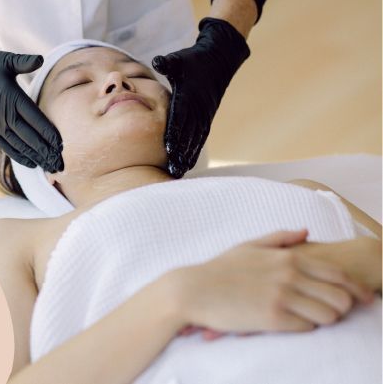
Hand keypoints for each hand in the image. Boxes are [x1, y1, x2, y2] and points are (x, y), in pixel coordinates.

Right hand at [0, 23, 62, 170]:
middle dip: (48, 153)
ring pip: (20, 147)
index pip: (37, 121)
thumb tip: (41, 59)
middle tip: (61, 165)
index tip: (62, 146)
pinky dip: (20, 157)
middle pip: (31, 139)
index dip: (50, 135)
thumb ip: (24, 62)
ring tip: (51, 168)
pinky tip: (32, 163)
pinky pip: (6, 147)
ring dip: (37, 158)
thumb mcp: (5, 60)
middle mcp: (4, 116)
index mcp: (12, 98)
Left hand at [152, 17, 249, 176]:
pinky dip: (195, 150)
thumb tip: (157, 61)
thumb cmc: (193, 60)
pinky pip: (201, 136)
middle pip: (188, 133)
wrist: (219, 59)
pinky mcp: (207, 117)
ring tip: (178, 172)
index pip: (181, 117)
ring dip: (188, 155)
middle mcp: (199, 107)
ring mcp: (205, 113)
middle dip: (180, 152)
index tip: (168, 149)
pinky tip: (188, 163)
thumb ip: (167, 62)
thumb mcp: (179, 59)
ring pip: (196, 138)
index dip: (175, 133)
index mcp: (189, 95)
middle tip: (172, 169)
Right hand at [169, 228, 373, 335]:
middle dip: (343, 306)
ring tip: (313, 318)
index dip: (355, 288)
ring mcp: (281, 296)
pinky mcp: (273, 318)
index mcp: (287, 257)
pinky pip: (307, 328)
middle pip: (339, 296)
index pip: (337, 274)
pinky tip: (293, 323)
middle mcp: (289, 275)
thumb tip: (305, 231)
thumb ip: (280, 238)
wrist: (196, 289)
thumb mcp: (250, 245)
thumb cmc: (221, 268)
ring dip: (325, 319)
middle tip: (335, 311)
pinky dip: (306, 328)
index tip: (363, 299)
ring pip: (328, 314)